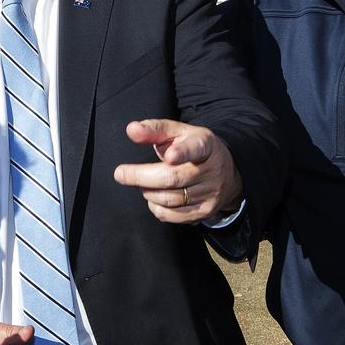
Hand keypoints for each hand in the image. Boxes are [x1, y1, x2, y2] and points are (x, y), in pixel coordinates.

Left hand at [112, 118, 242, 223]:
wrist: (225, 172)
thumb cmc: (190, 147)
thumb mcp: (177, 133)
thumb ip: (154, 129)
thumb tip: (131, 129)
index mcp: (205, 145)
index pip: (195, 148)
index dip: (182, 152)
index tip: (169, 156)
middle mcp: (211, 171)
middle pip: (172, 178)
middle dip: (141, 176)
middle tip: (120, 173)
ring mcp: (210, 194)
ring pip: (169, 199)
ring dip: (147, 191)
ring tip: (143, 182)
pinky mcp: (204, 212)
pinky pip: (171, 215)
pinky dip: (155, 207)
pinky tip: (153, 196)